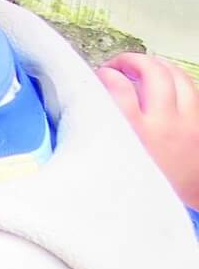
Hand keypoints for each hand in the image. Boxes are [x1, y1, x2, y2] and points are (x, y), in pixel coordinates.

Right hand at [98, 52, 198, 208]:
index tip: (97, 78)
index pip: (115, 85)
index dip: (103, 74)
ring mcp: (187, 125)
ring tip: (144, 68)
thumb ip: (95, 129)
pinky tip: (165, 84)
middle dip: (132, 61)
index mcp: (132, 133)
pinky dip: (177, 81)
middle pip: (152, 72)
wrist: (177, 208)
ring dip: (158, 65)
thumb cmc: (134, 187)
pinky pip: (193, 91)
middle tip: (118, 66)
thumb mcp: (106, 161)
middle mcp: (162, 124)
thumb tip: (81, 100)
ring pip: (177, 77)